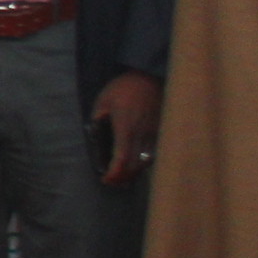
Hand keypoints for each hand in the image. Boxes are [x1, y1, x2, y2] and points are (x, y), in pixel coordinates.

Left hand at [90, 71, 162, 186]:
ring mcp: (155, 133)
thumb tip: (95, 137)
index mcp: (126, 127)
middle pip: (135, 165)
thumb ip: (98, 120)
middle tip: (111, 181)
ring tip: (122, 175)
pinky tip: (135, 164)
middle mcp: (143, 134)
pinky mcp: (162, 131)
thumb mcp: (103, 101)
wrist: (149, 76)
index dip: (114, 172)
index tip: (106, 179)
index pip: (122, 157)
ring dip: (134, 172)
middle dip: (123, 177)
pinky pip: (154, 153)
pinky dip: (144, 162)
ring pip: (147, 161)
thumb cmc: (123, 88)